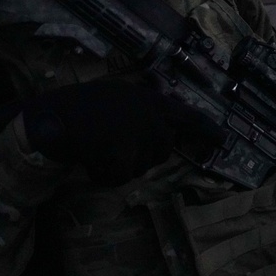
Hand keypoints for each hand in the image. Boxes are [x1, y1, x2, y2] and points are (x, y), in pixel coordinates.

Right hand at [20, 77, 219, 185]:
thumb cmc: (80, 106)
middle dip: (140, 155)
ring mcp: (137, 135)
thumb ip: (143, 110)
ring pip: (138, 168)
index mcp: (149, 100)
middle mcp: (150, 116)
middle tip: (112, 145)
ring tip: (96, 146)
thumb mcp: (119, 97)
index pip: (187, 116)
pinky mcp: (121, 154)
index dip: (206, 130)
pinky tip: (88, 157)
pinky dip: (102, 174)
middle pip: (160, 151)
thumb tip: (162, 130)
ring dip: (118, 165)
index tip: (224, 140)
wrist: (50, 116)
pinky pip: (117, 178)